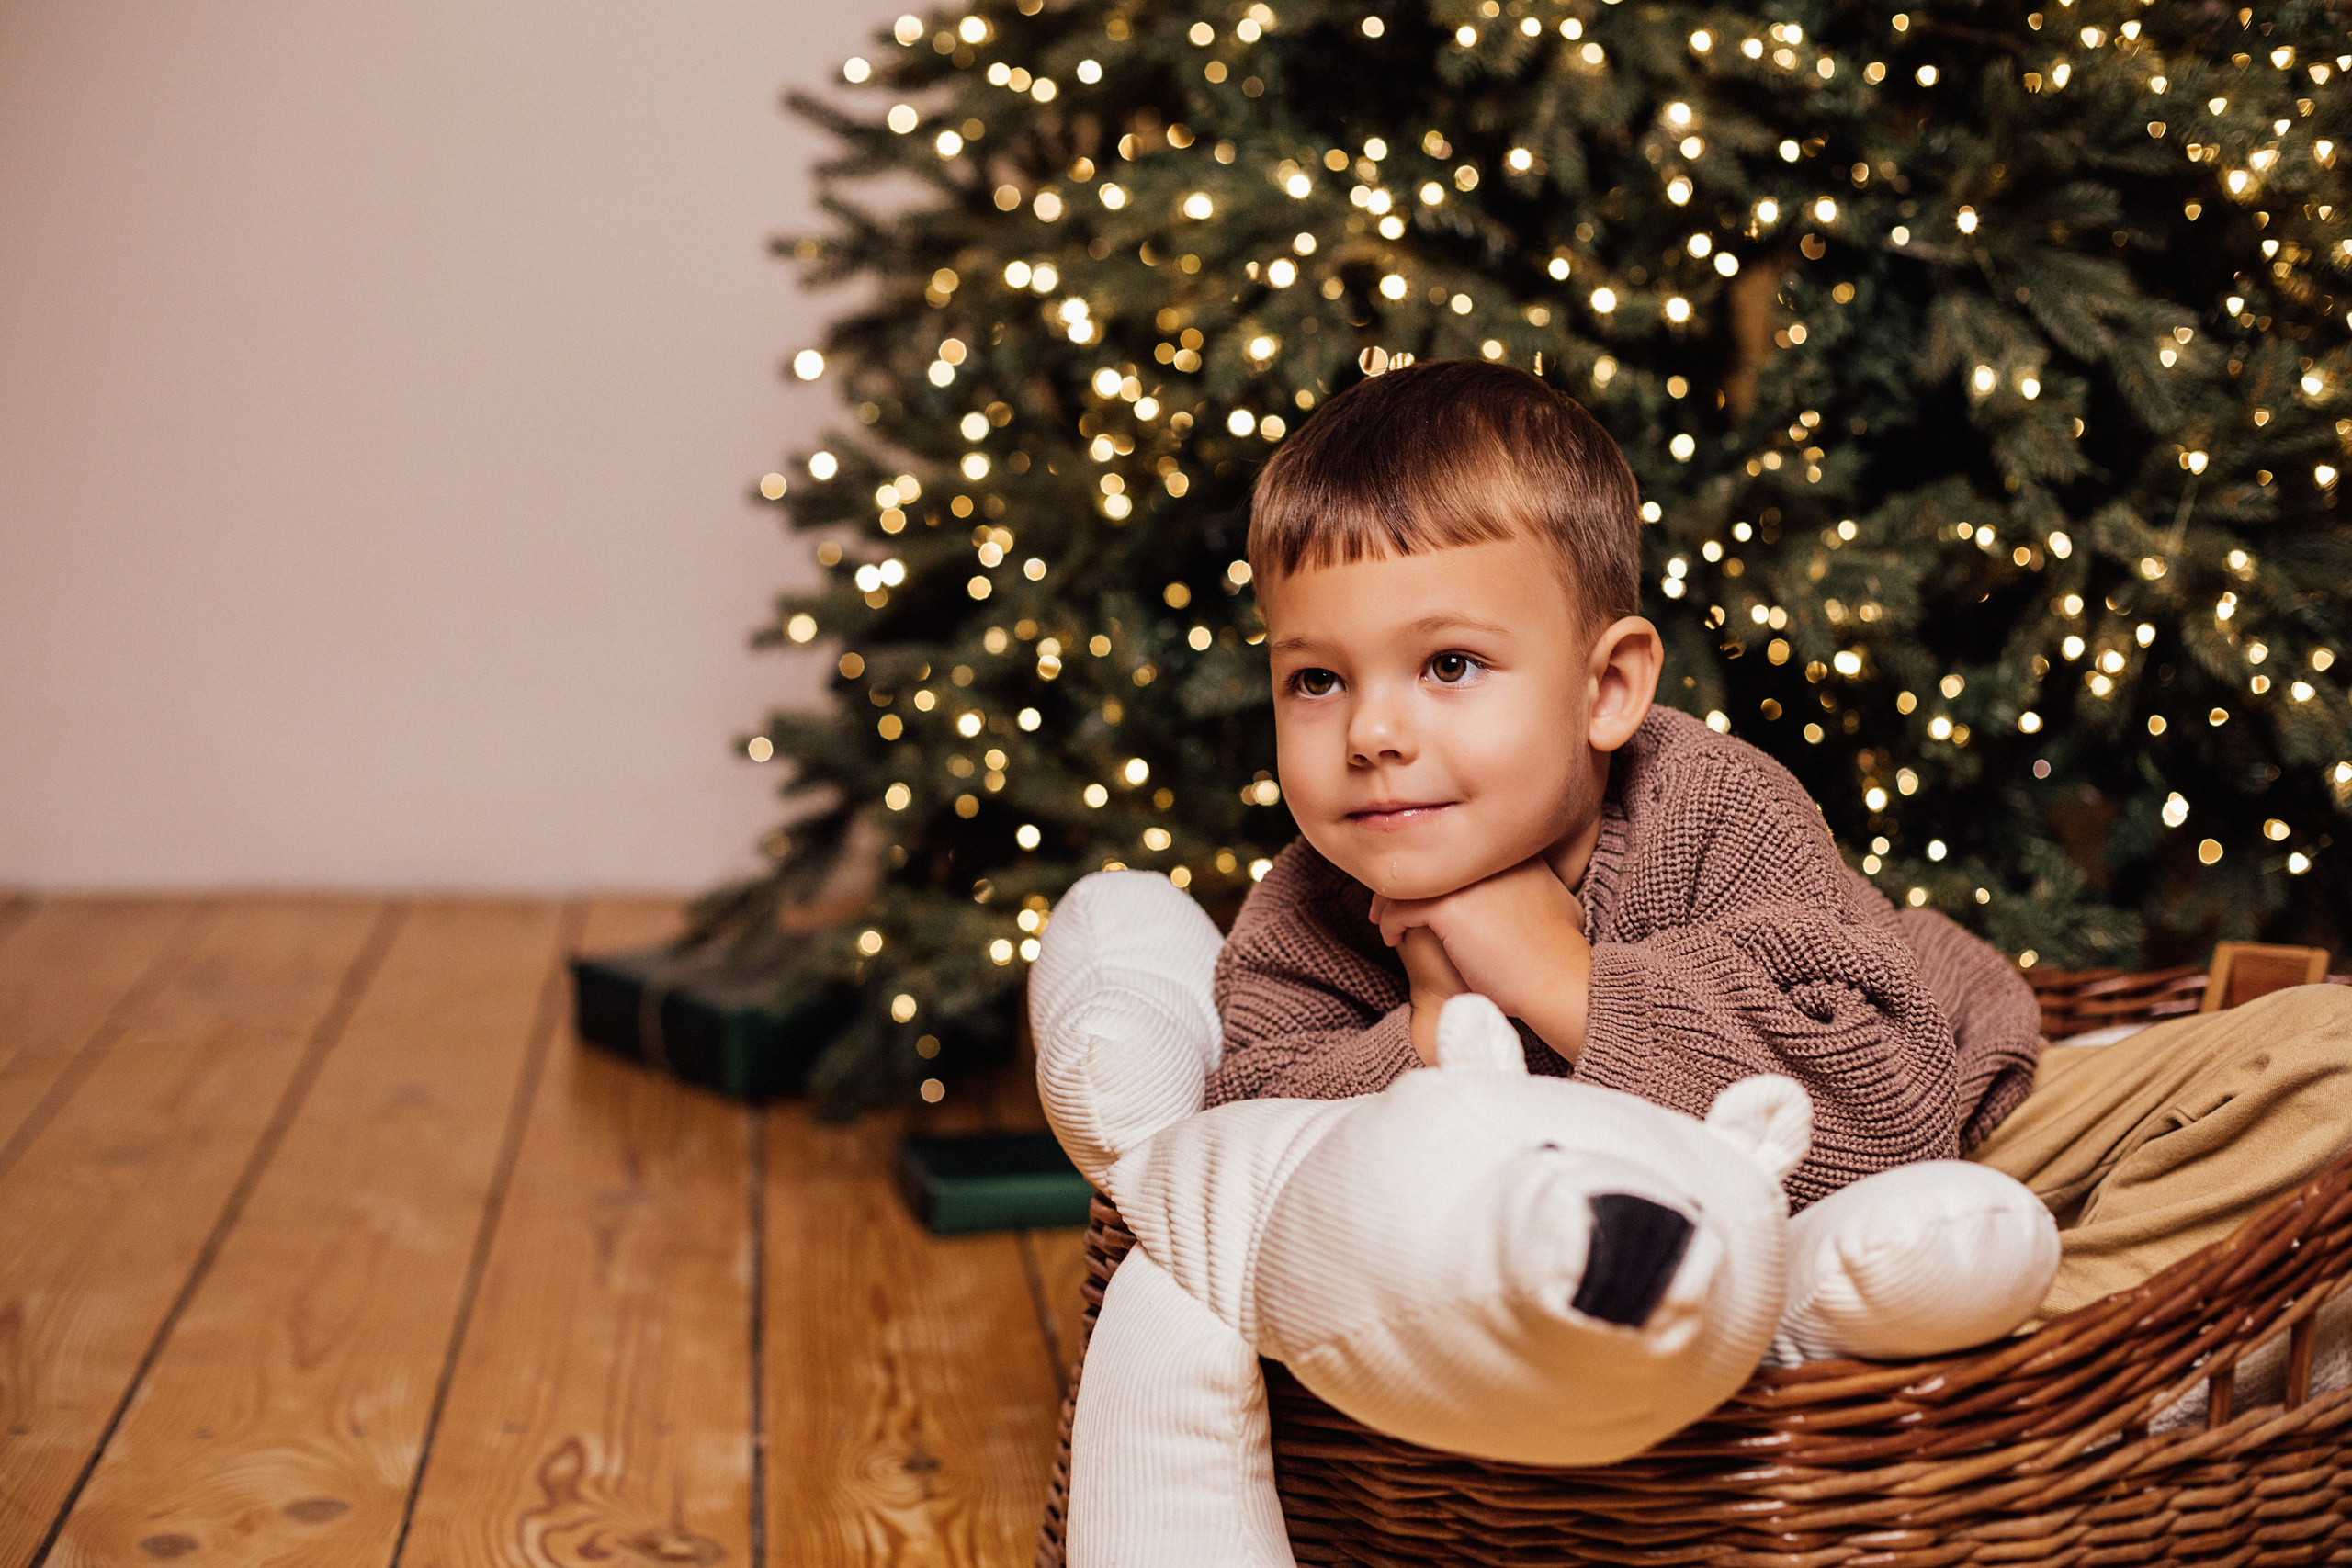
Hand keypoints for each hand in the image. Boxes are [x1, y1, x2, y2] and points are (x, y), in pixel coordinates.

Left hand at [1370, 858, 1593, 1062]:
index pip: (1455, 848)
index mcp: (1513, 850)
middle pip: (1428, 858)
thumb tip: (1531, 888)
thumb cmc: (1556, 953)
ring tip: (1388, 925)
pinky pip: (1399, 906)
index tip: (1427, 894)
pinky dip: (1390, 922)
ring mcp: (1464, 877)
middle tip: (1390, 907)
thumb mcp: (1555, 902)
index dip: (1436, 872)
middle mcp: (1485, 854)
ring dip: (1391, 902)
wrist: (1557, 980)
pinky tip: (1394, 939)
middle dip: (1408, 884)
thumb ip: (1532, 885)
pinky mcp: (1446, 905)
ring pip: (1408, 879)